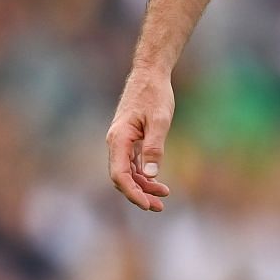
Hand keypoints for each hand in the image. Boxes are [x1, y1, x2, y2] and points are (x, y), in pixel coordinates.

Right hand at [107, 69, 175, 211]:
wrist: (150, 74)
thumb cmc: (154, 94)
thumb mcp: (160, 120)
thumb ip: (154, 147)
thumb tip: (149, 175)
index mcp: (118, 139)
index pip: (119, 175)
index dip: (132, 193)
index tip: (147, 204)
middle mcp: (115, 142)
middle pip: (122, 177)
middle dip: (139, 194)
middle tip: (159, 206)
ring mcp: (121, 141)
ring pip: (128, 171)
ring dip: (142, 185)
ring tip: (163, 195)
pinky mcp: (129, 138)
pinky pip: (132, 162)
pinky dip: (143, 173)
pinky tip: (156, 181)